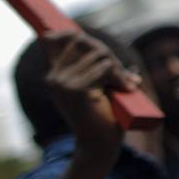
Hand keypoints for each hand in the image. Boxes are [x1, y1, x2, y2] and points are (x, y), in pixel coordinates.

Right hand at [41, 30, 139, 160]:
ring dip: (117, 68)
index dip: (73, 33)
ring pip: (99, 54)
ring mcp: (62, 83)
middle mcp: (53, 77)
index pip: (59, 38)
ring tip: (124, 86)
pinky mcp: (75, 89)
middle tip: (122, 75)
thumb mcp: (96, 85)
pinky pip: (104, 67)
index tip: (85, 37)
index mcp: (54, 75)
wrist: (99, 145)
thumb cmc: (101, 116)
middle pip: (84, 42)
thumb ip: (92, 64)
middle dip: (108, 53)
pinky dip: (119, 76)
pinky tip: (125, 89)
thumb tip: (87, 38)